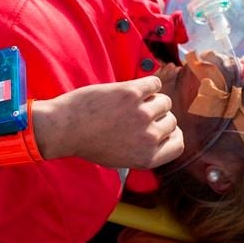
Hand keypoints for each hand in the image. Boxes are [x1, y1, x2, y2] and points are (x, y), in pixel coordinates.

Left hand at [33, 77, 183, 168]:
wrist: (65, 128)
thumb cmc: (88, 142)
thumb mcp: (120, 159)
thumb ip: (144, 150)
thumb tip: (164, 134)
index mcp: (147, 158)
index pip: (178, 144)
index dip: (171, 134)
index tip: (160, 127)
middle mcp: (149, 138)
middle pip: (171, 120)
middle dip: (156, 115)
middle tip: (134, 114)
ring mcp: (142, 115)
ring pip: (163, 101)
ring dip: (150, 99)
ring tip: (129, 103)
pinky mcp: (131, 93)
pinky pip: (153, 83)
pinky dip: (146, 84)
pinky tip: (131, 89)